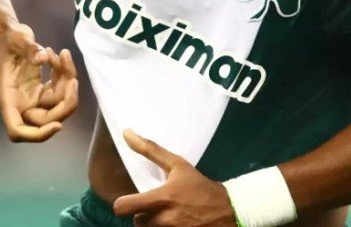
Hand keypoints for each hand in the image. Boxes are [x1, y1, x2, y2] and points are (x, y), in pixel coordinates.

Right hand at [0, 23, 79, 141]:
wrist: (8, 32)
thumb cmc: (8, 38)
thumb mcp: (17, 39)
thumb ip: (29, 49)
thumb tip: (41, 57)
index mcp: (8, 99)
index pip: (18, 130)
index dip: (38, 134)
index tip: (58, 125)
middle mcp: (21, 103)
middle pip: (47, 119)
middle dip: (65, 101)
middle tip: (73, 79)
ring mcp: (32, 97)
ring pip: (58, 102)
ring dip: (67, 80)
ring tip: (63, 55)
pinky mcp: (42, 89)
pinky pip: (60, 90)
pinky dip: (65, 75)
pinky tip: (60, 55)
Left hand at [112, 130, 236, 226]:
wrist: (228, 210)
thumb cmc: (199, 187)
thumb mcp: (178, 165)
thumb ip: (151, 151)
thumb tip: (126, 133)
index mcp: (163, 198)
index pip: (125, 207)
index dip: (123, 204)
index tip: (129, 201)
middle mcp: (165, 220)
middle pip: (136, 222)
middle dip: (142, 215)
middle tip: (153, 208)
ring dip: (152, 225)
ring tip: (163, 217)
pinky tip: (173, 224)